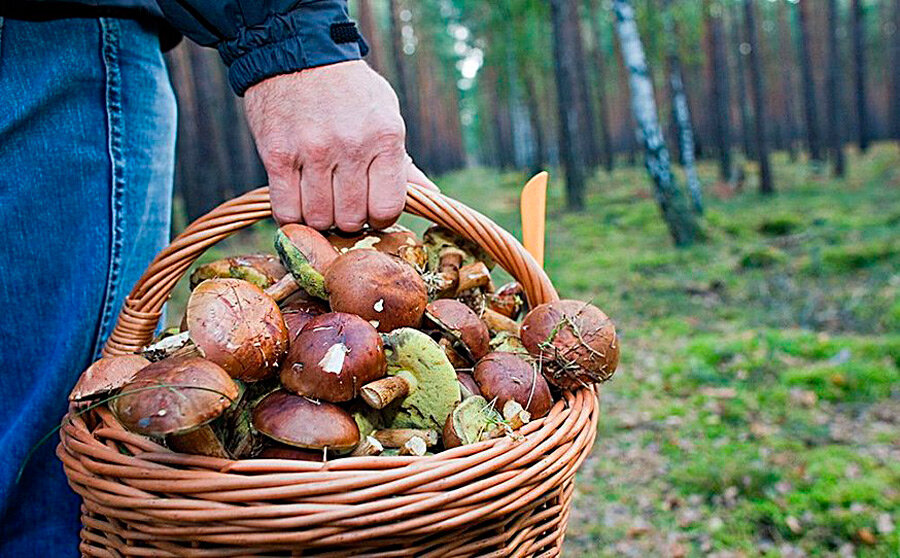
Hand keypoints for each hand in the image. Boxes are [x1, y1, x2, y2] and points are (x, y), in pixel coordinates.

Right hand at [244, 60, 435, 230]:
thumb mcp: (386, 115)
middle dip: (349, 219)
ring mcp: (312, 151)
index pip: (388, 208)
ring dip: (319, 218)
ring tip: (320, 200)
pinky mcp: (277, 155)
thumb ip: (403, 162)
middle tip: (342, 203)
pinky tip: (297, 202)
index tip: (370, 209)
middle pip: (351, 219)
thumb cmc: (349, 90)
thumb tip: (431, 196)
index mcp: (385, 137)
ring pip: (318, 218)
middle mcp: (351, 146)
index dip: (379, 217)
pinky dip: (292, 215)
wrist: (298, 53)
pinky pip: (287, 210)